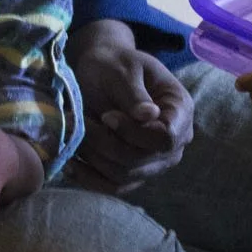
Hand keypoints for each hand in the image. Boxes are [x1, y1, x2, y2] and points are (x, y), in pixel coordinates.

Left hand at [67, 19, 193, 193]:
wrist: (100, 72)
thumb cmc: (114, 64)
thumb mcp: (122, 70)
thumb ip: (134, 93)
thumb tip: (148, 115)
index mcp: (180, 110)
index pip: (165, 137)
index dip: (133, 132)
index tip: (107, 116)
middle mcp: (174, 142)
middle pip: (141, 160)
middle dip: (105, 143)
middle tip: (80, 121)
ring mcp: (155, 161)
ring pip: (124, 175)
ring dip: (93, 156)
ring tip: (75, 132)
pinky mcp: (133, 173)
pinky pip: (114, 186)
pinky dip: (90, 178)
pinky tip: (71, 162)